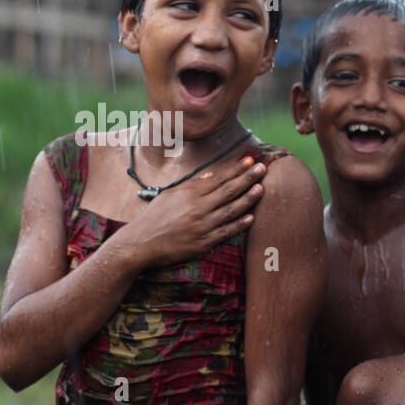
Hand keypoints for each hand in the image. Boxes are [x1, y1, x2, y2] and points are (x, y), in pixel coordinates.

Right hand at [120, 155, 265, 268]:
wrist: (141, 243)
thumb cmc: (155, 217)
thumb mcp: (169, 195)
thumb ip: (192, 185)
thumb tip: (211, 174)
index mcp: (189, 194)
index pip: (218, 179)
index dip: (235, 169)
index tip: (250, 161)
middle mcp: (197, 208)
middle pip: (228, 191)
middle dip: (247, 178)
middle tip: (263, 168)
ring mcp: (201, 226)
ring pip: (230, 210)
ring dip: (248, 199)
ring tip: (261, 188)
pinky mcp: (203, 243)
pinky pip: (225, 232)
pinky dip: (239, 224)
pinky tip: (251, 217)